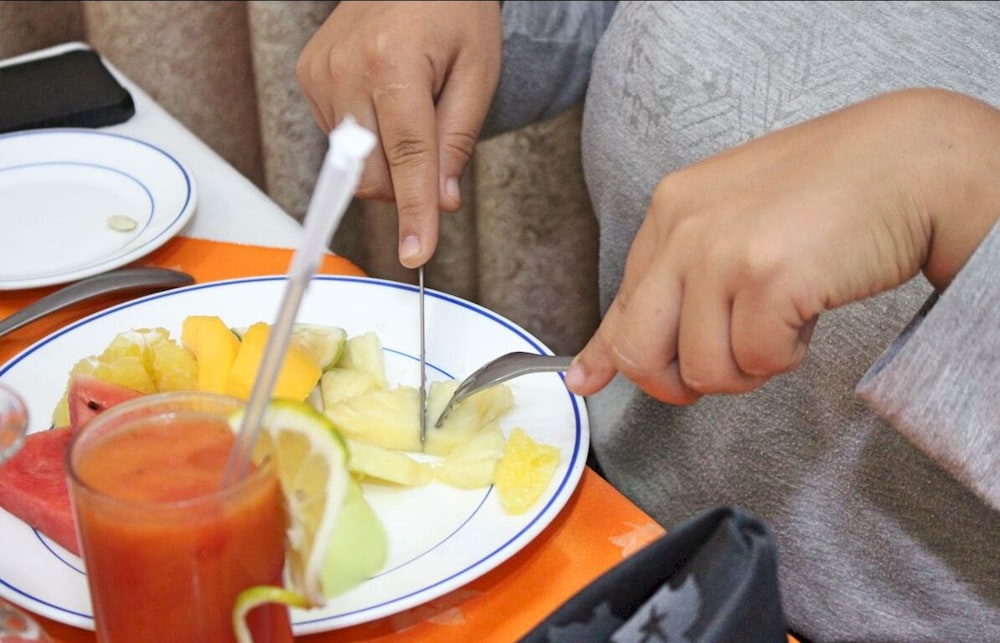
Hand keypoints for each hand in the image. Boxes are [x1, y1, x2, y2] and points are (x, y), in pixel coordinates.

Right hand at [297, 1, 501, 267]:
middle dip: (407, 180)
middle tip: (434, 138)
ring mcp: (320, 72)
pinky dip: (366, 138)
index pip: (407, 158)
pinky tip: (383, 99)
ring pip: (353, 166)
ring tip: (407, 105)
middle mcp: (346, 68)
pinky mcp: (308, 76)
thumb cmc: (452, 8)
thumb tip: (442, 202)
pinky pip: (338, 141)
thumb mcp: (478, 70)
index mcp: (393, 61)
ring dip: (386, 158)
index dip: (414, 212)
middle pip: (373, 174)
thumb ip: (457, 140)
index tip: (415, 252)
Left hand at [566, 88, 999, 403]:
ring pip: (702, 370)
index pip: (620, 304)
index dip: (606, 354)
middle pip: (640, 352)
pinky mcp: (767, 278)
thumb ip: (674, 280)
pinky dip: (786, 355)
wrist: (908, 160)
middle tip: (721, 366)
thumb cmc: (828, 192)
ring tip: (781, 319)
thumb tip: (599, 364)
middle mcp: (684, 229)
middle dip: (675, 381)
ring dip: (747, 366)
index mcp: (670, 211)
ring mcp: (722, 252)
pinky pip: (758, 362)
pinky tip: (806, 312)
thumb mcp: (733, 220)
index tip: (586, 382)